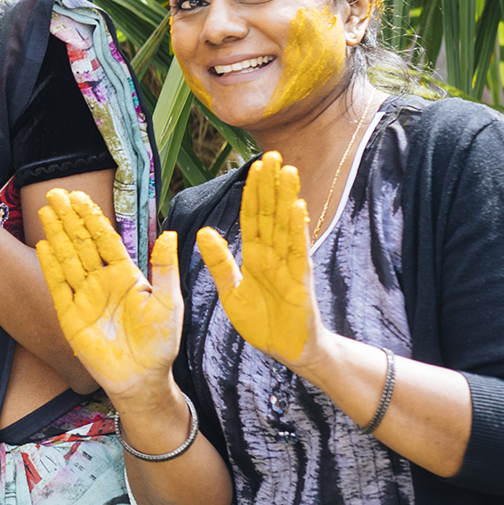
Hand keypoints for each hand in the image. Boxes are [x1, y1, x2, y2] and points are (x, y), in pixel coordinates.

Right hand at [36, 188, 182, 397]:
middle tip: (56, 193)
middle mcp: (102, 282)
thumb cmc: (160, 343)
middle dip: (69, 218)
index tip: (80, 196)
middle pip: (81, 243)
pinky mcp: (70, 316)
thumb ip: (165, 268)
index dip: (92, 218)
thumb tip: (169, 234)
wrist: (142, 378)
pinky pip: (58, 286)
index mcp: (126, 275)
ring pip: (67, 259)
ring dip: (56, 235)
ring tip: (46, 211)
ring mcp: (84, 298)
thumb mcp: (169, 302)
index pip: (105, 239)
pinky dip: (50, 266)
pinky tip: (43, 246)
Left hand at [195, 152, 321, 366]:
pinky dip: (298, 231)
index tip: (254, 166)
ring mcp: (289, 266)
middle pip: (272, 214)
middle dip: (272, 185)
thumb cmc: (263, 322)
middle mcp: (274, 255)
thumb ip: (219, 262)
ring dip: (287, 198)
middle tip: (273, 154)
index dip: (253, 192)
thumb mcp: (231, 291)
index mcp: (256, 256)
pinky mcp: (300, 282)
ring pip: (287, 226)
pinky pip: (298, 252)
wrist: (288, 350)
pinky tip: (298, 209)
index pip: (253, 217)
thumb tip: (202, 232)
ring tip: (288, 171)